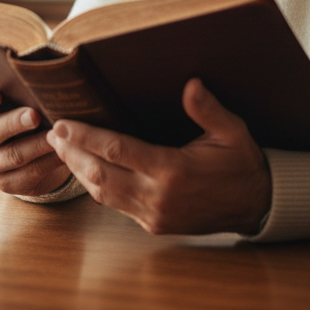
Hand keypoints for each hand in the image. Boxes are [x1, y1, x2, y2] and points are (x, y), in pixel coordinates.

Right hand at [0, 87, 70, 196]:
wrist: (35, 154)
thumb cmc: (30, 115)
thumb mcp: (24, 102)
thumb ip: (26, 90)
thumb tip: (47, 73)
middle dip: (14, 123)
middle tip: (34, 116)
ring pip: (14, 155)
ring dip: (37, 144)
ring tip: (56, 134)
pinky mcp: (7, 183)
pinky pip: (30, 173)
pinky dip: (48, 161)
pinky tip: (63, 151)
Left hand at [45, 78, 270, 235]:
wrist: (256, 205)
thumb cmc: (242, 163)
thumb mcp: (232, 132)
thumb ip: (208, 110)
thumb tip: (191, 84)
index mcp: (172, 171)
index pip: (117, 150)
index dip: (86, 137)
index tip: (64, 124)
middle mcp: (157, 196)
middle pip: (100, 175)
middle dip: (73, 154)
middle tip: (53, 134)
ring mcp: (154, 214)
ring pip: (104, 194)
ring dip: (80, 171)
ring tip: (62, 150)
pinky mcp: (154, 225)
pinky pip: (117, 205)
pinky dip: (97, 187)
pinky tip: (88, 171)